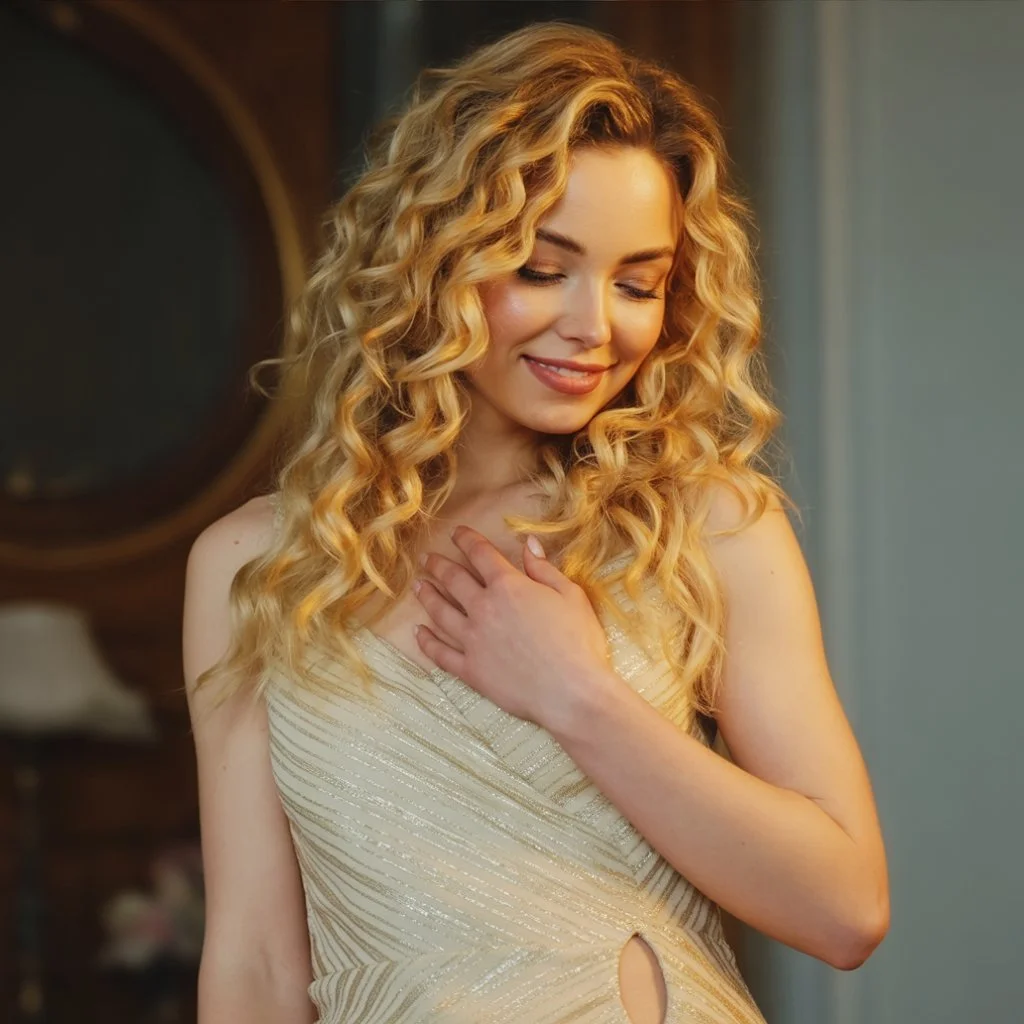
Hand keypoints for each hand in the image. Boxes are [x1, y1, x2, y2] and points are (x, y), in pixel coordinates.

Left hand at [413, 525, 616, 727]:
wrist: (571, 692)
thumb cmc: (578, 641)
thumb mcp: (570, 595)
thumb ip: (544, 569)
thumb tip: (529, 544)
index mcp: (508, 586)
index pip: (480, 554)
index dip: (466, 539)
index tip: (456, 532)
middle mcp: (483, 608)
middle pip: (453, 580)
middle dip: (438, 565)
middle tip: (426, 558)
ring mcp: (472, 640)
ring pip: (440, 612)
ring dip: (427, 596)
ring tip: (418, 586)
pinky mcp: (470, 670)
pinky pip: (440, 653)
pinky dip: (426, 642)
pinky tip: (418, 633)